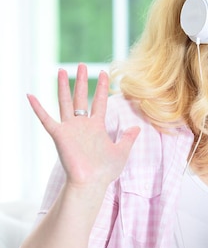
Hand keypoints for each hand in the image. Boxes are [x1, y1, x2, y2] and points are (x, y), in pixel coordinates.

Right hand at [27, 63, 139, 188]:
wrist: (91, 182)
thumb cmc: (105, 171)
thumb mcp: (121, 151)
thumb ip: (128, 138)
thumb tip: (137, 127)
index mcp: (97, 127)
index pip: (100, 102)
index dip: (103, 88)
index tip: (105, 73)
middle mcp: (83, 125)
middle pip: (82, 97)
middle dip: (82, 81)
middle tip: (83, 65)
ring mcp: (70, 129)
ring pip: (66, 102)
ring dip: (64, 87)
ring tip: (62, 70)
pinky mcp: (59, 135)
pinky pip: (46, 119)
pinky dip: (38, 108)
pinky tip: (30, 95)